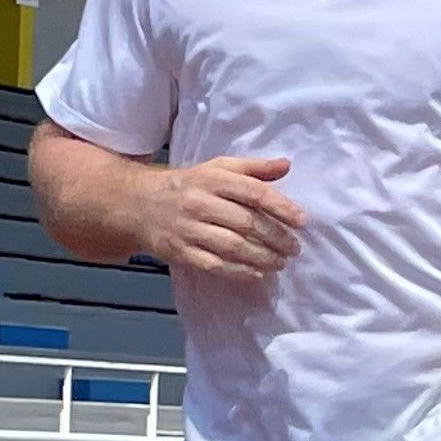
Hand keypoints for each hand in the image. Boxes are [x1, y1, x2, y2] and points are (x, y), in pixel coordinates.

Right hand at [146, 155, 302, 279]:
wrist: (138, 204)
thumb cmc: (187, 185)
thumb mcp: (216, 168)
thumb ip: (252, 168)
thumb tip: (286, 165)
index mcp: (212, 179)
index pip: (254, 192)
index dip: (281, 207)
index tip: (302, 221)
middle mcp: (200, 203)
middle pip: (246, 223)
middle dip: (276, 238)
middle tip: (295, 248)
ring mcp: (189, 229)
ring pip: (232, 246)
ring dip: (262, 257)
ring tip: (281, 263)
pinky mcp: (180, 251)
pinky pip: (214, 265)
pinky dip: (239, 272)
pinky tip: (257, 274)